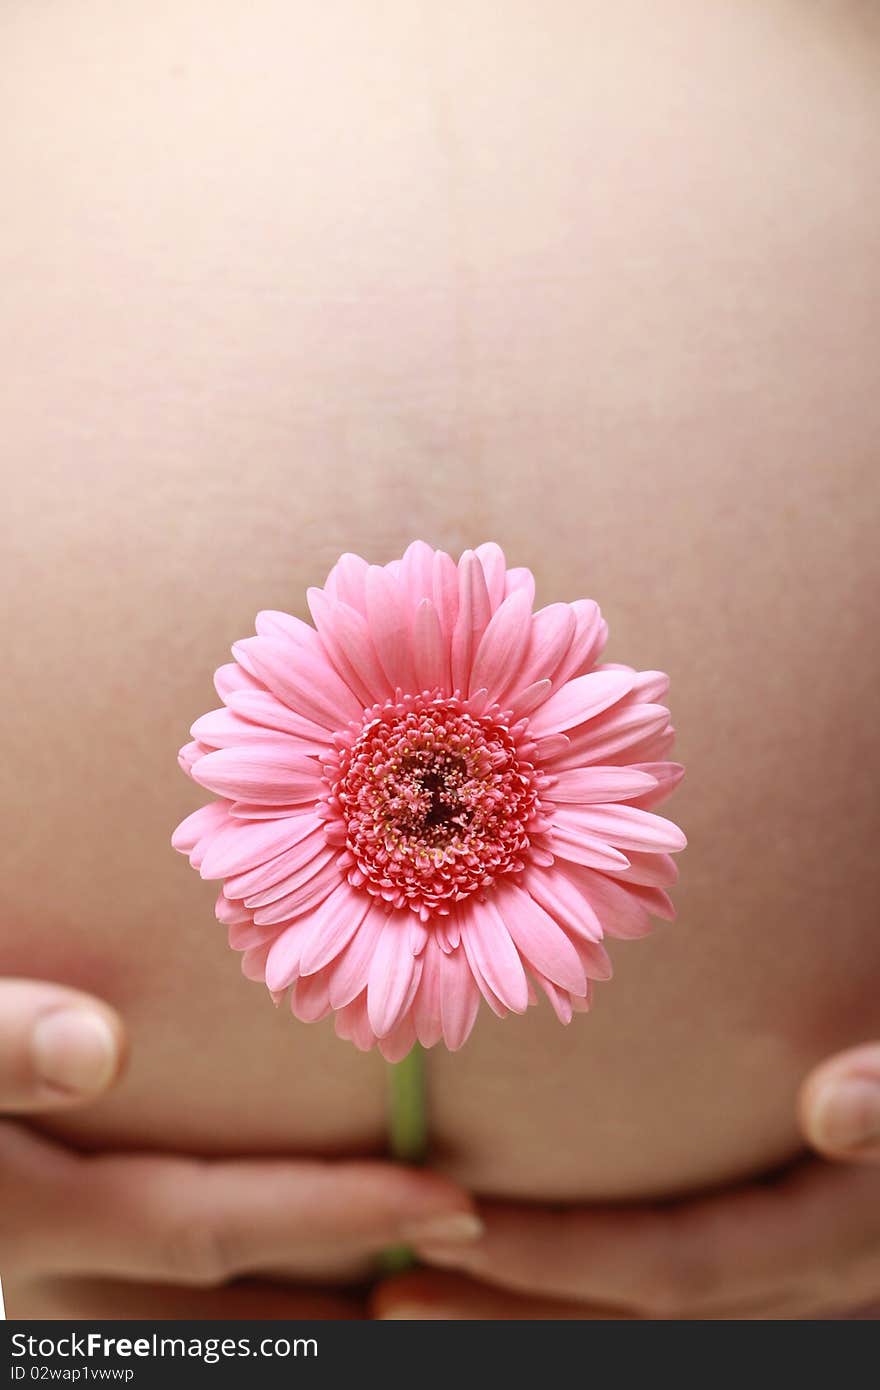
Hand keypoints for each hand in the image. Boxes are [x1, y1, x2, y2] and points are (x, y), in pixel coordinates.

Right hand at [0, 978, 479, 1318]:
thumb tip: (98, 1048)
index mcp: (21, 1221)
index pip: (209, 1232)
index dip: (335, 1217)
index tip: (451, 1203)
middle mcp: (26, 1282)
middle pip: (213, 1310)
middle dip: (338, 1287)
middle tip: (458, 1254)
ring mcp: (16, 1290)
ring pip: (171, 1323)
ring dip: (281, 1305)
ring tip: (385, 1275)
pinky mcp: (14, 1256)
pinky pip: (124, 1310)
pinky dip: (197, 1301)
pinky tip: (242, 1271)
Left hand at [374, 1046, 879, 1319]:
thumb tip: (835, 1108)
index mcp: (839, 1237)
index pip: (680, 1264)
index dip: (568, 1260)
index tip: (458, 1230)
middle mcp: (808, 1280)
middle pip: (637, 1315)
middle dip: (513, 1310)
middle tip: (387, 1294)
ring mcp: (792, 1278)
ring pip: (642, 1314)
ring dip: (526, 1314)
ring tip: (408, 1293)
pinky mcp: (777, 1252)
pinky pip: (668, 1282)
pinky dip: (579, 1286)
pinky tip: (506, 1266)